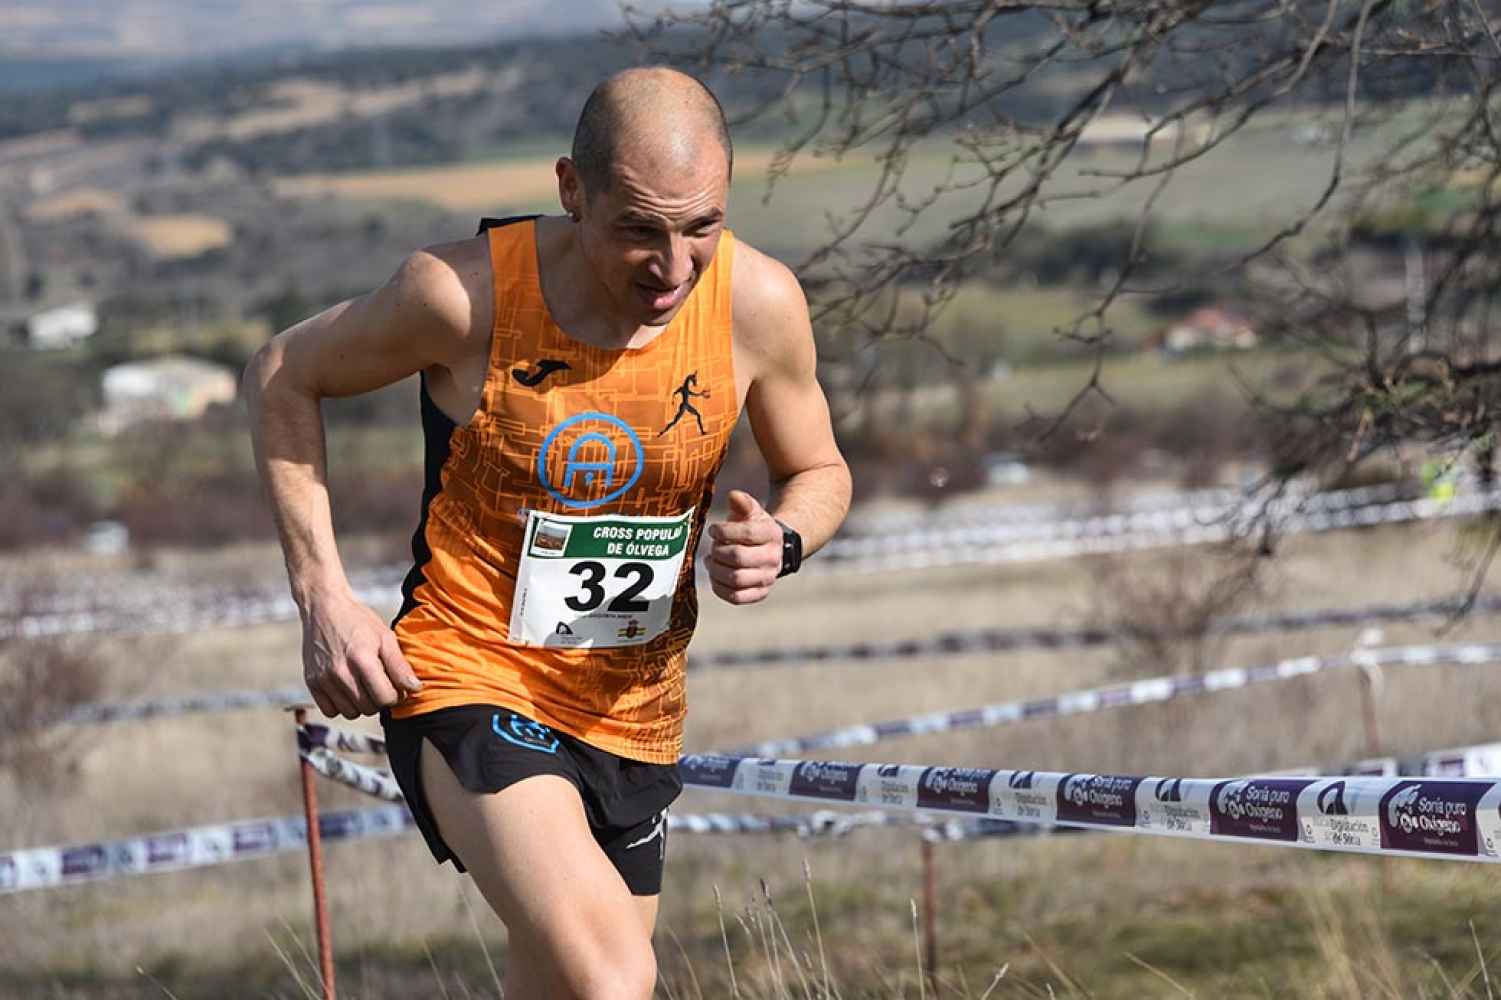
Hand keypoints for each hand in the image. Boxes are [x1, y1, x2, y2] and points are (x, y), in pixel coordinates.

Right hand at [301, 590, 421, 718]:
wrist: (324, 608)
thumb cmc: (358, 621)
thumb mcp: (385, 637)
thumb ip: (400, 666)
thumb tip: (416, 688)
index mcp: (362, 659)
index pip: (386, 698)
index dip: (397, 695)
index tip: (396, 686)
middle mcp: (340, 673)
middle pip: (370, 708)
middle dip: (380, 700)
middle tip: (381, 683)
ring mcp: (323, 679)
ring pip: (351, 713)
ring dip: (362, 704)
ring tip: (364, 685)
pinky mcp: (311, 682)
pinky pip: (330, 711)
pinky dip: (341, 705)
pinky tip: (348, 689)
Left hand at [705, 490, 781, 605]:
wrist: (772, 549)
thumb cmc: (755, 528)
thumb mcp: (751, 511)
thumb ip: (742, 502)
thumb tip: (733, 495)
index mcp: (772, 534)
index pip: (746, 533)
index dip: (724, 531)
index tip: (714, 529)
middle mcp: (773, 558)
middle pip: (738, 558)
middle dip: (718, 552)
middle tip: (713, 547)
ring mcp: (767, 578)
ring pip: (735, 579)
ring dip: (716, 570)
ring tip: (711, 561)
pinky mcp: (760, 593)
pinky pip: (736, 597)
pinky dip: (720, 588)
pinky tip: (716, 576)